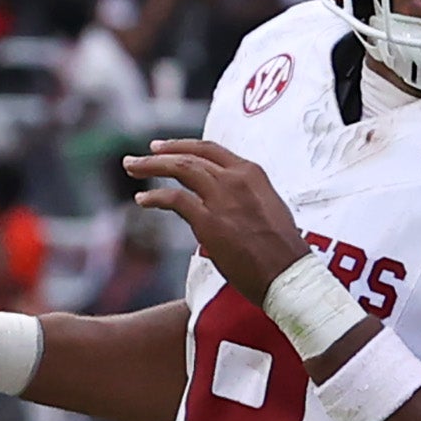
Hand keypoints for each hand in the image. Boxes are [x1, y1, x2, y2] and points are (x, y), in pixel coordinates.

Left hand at [122, 138, 310, 299]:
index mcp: (252, 174)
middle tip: (142, 155)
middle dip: (161, 153)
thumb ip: (246, 197)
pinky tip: (142, 200)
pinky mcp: (208, 220)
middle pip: (190, 156)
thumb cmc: (283, 251)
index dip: (184, 145)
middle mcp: (235, 179)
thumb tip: (227, 202)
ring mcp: (221, 198)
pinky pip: (174, 199)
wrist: (289, 275)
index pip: (212, 150)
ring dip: (151, 166)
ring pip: (179, 169)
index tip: (165, 147)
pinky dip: (155, 198)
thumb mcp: (269, 209)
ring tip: (132, 167)